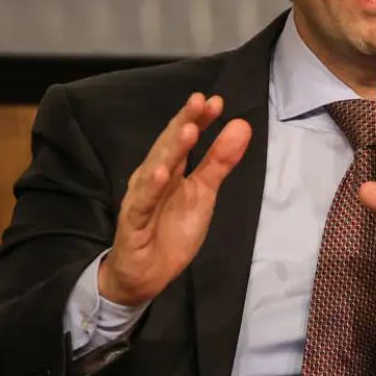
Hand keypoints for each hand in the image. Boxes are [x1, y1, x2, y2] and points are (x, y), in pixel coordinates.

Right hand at [98, 92, 251, 305]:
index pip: (184, 138)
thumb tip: (241, 125)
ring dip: (171, 149)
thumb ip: (220, 161)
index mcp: (171, 169)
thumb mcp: (203, 194)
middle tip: (200, 101)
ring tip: (188, 129)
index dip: (198, 119)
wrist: (146, 275)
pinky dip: (151, 188)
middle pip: (168, 146)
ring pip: (155, 169)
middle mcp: (153, 176)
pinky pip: (143, 203)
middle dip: (184, 122)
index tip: (217, 101)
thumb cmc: (171, 230)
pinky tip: (161, 173)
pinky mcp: (133, 223)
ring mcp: (141, 198)